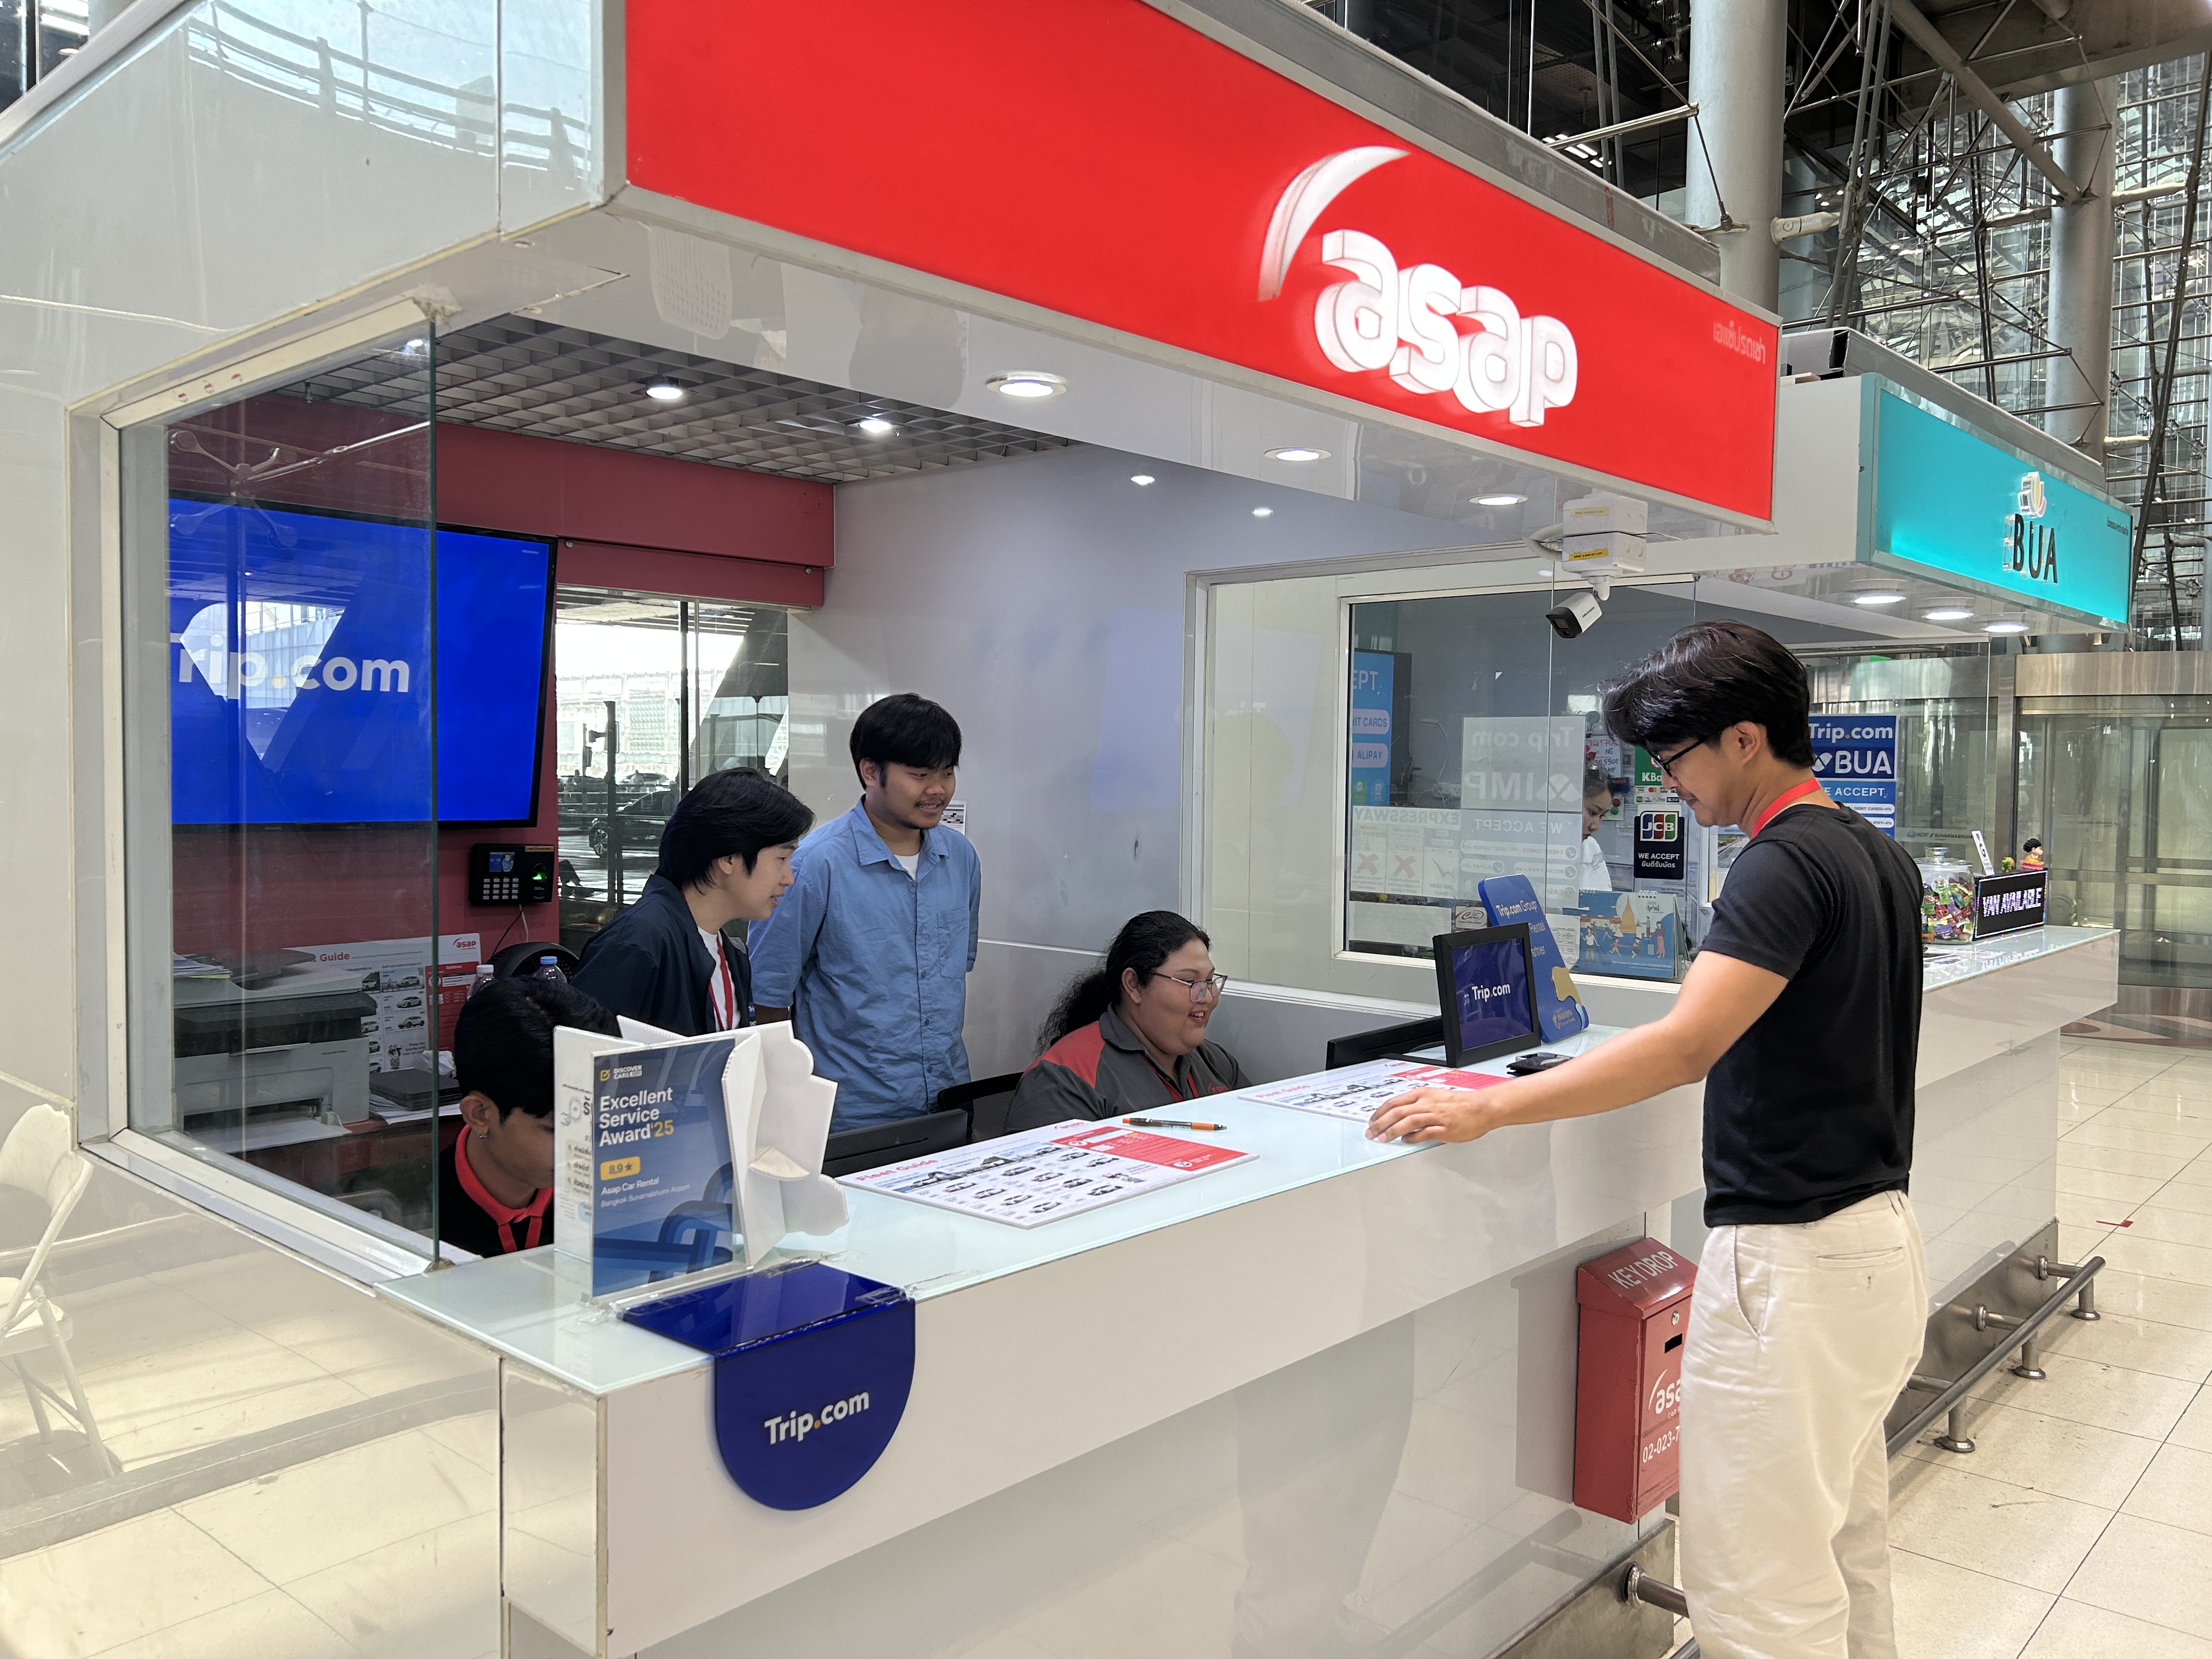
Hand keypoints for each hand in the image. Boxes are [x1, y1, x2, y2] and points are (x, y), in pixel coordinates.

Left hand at [1366, 1085, 1505, 1143]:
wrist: (1481, 1108)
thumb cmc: (1460, 1103)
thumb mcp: (1435, 1097)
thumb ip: (1418, 1106)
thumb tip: (1402, 1119)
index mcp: (1422, 1094)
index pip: (1394, 1102)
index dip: (1380, 1112)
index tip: (1372, 1121)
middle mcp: (1426, 1103)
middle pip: (1397, 1112)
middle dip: (1380, 1123)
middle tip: (1371, 1132)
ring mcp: (1435, 1116)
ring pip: (1407, 1122)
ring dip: (1392, 1131)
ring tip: (1383, 1138)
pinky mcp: (1444, 1128)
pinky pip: (1424, 1133)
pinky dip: (1412, 1138)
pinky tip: (1405, 1141)